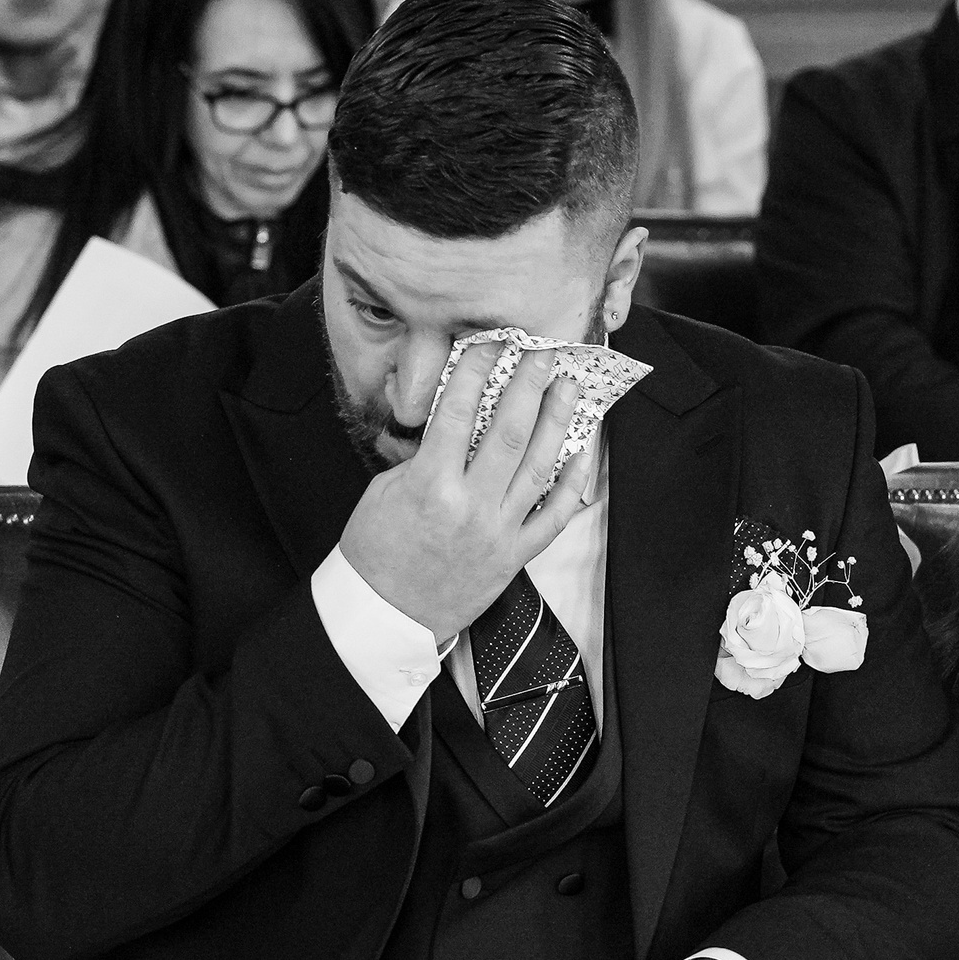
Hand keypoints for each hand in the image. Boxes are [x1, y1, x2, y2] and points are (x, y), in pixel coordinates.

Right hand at [338, 344, 597, 643]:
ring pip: (539, 467)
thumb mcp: (384, 492)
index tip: (489, 344)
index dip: (476, 372)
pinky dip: (573, 484)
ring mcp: (498, 532)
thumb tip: (450, 420)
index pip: (459, 413)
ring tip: (568, 388)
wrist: (385, 616)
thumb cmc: (376, 553)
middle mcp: (470, 506)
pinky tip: (582, 453)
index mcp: (430, 486)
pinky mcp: (515, 556)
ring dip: (558, 423)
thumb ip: (420, 456)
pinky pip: (554, 516)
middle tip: (544, 353)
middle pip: (510, 432)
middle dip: (529, 385)